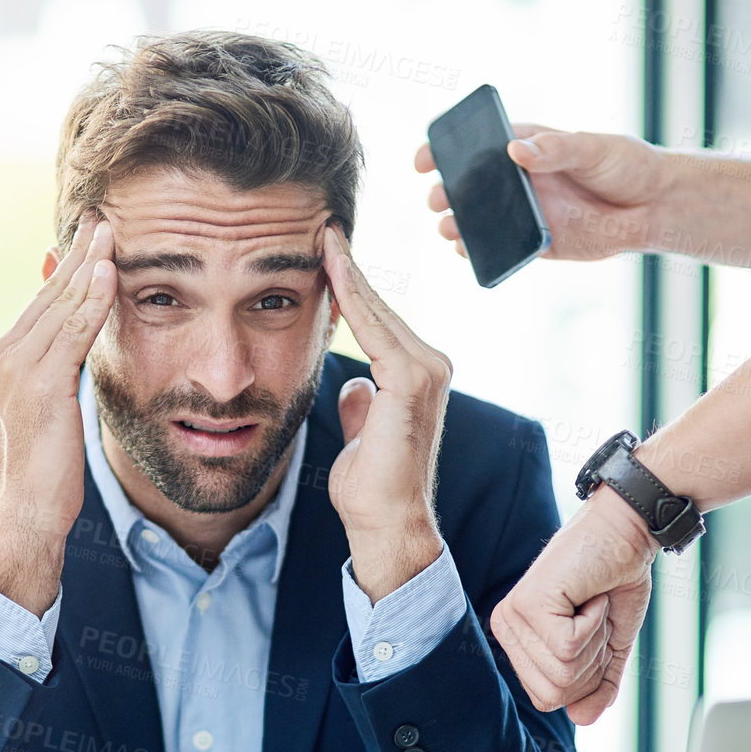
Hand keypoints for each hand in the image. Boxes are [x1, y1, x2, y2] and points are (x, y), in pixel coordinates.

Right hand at [0, 213, 115, 614]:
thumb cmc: (39, 475)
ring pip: (60, 306)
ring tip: (111, 230)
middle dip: (77, 253)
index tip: (89, 237)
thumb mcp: (46, 414)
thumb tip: (74, 342)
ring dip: (89, 265)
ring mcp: (15, 370)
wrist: (20, 517)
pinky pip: (72, 333)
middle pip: (48, 294)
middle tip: (102, 216)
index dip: (67, 268)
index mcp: (0, 360)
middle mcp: (1, 357)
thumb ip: (56, 372)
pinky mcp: (38, 386)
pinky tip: (110, 274)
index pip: (41, 302)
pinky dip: (93, 301)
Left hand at [322, 227, 452, 600]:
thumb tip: (354, 386)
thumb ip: (362, 405)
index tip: (324, 254)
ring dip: (349, 275)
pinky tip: (333, 272)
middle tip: (321, 228)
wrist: (385, 522)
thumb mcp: (361, 435)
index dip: (350, 288)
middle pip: (380, 309)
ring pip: (379, 312)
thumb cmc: (370, 489)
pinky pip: (377, 330)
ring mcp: (427, 372)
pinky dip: (354, 300)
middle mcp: (429, 367)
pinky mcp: (414, 381)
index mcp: (415, 377)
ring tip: (323, 238)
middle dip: (348, 270)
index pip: (377, 322)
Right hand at [414, 124, 672, 261]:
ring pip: (477, 219)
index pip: (478, 144)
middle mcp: (519, 181)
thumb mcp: (595, 148)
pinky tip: (467, 250)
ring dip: (456, 224)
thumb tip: (515, 150)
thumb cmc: (628, 166)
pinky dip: (478, 251)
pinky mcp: (534, 243)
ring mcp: (523, 213)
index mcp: (528, 148)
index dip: (446, 149)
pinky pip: (499, 249)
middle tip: (440, 198)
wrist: (654, 208)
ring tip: (450, 227)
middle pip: (468, 185)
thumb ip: (556, 149)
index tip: (426, 158)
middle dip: (446, 191)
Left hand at [491, 488, 658, 723]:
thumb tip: (582, 719)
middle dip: (592, 661)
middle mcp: (507, 628)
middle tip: (594, 617)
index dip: (587, 676)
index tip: (595, 633)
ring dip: (595, 639)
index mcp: (518, 639)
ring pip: (562, 672)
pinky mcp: (528, 604)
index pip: (549, 697)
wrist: (627, 534)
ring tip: (590, 603)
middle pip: (554, 692)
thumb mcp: (609, 644)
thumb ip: (597, 683)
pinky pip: (569, 646)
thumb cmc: (614, 580)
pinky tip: (588, 595)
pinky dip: (594, 623)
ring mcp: (514, 616)